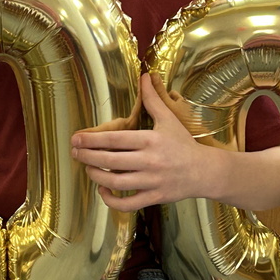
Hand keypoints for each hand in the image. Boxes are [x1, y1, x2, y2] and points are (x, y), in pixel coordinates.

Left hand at [71, 72, 207, 211]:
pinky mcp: (154, 198)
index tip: (76, 139)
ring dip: (96, 176)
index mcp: (150, 140)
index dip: (92, 139)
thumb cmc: (183, 144)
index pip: (115, 139)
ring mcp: (152, 182)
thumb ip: (152, 100)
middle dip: (87, 157)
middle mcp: (150, 161)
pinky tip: (103, 190)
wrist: (205, 171)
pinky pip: (127, 204)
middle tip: (75, 153)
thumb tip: (144, 76)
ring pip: (116, 183)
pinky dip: (111, 200)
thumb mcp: (168, 119)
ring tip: (88, 168)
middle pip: (110, 161)